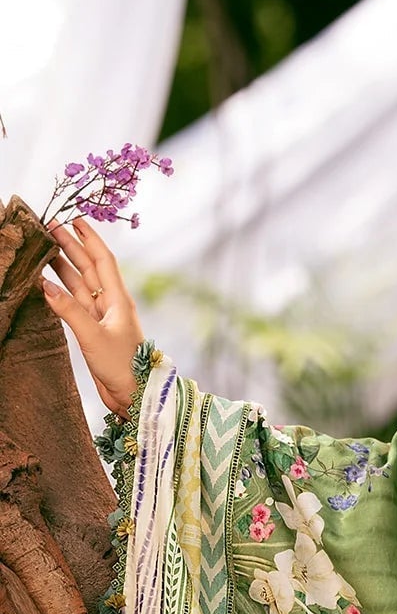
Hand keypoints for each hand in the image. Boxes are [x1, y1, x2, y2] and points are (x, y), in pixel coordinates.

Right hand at [41, 218, 145, 417]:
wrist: (134, 395)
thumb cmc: (123, 366)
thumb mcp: (94, 336)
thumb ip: (69, 311)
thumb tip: (45, 286)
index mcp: (119, 299)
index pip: (102, 260)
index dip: (89, 238)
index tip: (75, 218)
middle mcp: (111, 304)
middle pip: (89, 267)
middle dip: (71, 246)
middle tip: (50, 227)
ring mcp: (102, 317)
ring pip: (80, 285)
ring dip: (64, 266)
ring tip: (45, 249)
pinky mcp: (93, 331)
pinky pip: (74, 305)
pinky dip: (61, 292)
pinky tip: (47, 283)